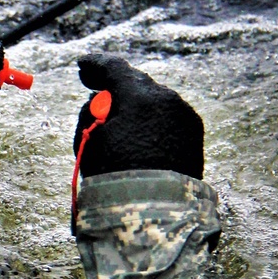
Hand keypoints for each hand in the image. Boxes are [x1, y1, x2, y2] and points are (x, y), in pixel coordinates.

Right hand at [73, 55, 203, 178]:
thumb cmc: (114, 178)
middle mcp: (167, 101)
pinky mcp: (194, 134)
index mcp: (140, 98)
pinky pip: (168, 116)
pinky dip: (152, 119)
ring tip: (120, 119)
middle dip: (116, 86)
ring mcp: (184, 116)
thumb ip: (92, 112)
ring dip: (136, 104)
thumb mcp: (90, 141)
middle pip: (136, 82)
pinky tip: (141, 133)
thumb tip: (102, 102)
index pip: (115, 69)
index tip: (83, 66)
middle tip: (98, 89)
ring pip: (154, 99)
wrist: (153, 213)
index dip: (95, 65)